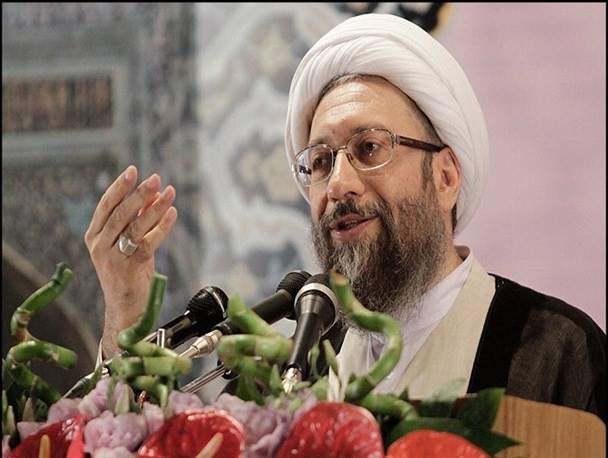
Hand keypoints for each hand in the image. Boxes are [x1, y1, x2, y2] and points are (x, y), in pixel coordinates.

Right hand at [85, 165, 177, 357]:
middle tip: (155, 178)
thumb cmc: (129, 272)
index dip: (119, 187)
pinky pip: (148, 243)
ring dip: (154, 208)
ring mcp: (112, 258)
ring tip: (170, 192)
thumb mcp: (131, 242)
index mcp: (95, 236)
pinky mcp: (128, 268)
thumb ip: (139, 219)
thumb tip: (154, 194)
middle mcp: (99, 245)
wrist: (126, 308)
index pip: (106, 205)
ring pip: (134, 227)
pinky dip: (162, 227)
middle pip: (119, 213)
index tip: (133, 170)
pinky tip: (173, 214)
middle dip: (138, 194)